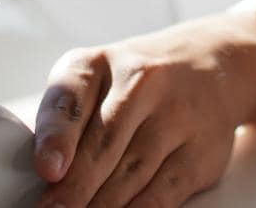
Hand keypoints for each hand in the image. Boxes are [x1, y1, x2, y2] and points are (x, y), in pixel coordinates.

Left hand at [32, 16, 255, 207]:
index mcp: (98, 65)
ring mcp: (177, 115)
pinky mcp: (202, 150)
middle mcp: (141, 82)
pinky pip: (164, 193)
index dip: (57, 137)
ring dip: (102, 206)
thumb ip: (64, 124)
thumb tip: (48, 182)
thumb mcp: (92, 82)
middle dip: (75, 189)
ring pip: (132, 173)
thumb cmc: (133, 82)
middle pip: (104, 145)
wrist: (207, 62)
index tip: (48, 169)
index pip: (71, 100)